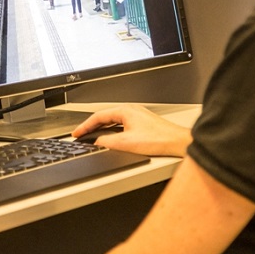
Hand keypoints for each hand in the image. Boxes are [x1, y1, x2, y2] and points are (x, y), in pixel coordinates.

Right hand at [72, 104, 190, 156]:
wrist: (177, 142)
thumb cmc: (159, 139)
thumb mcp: (126, 143)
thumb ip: (107, 142)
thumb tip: (95, 142)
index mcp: (125, 110)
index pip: (98, 116)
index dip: (85, 125)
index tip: (76, 133)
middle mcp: (131, 110)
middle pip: (105, 116)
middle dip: (91, 126)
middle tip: (81, 134)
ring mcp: (137, 116)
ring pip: (113, 120)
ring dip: (101, 128)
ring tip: (92, 136)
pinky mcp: (143, 123)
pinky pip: (121, 124)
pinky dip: (111, 130)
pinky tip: (110, 138)